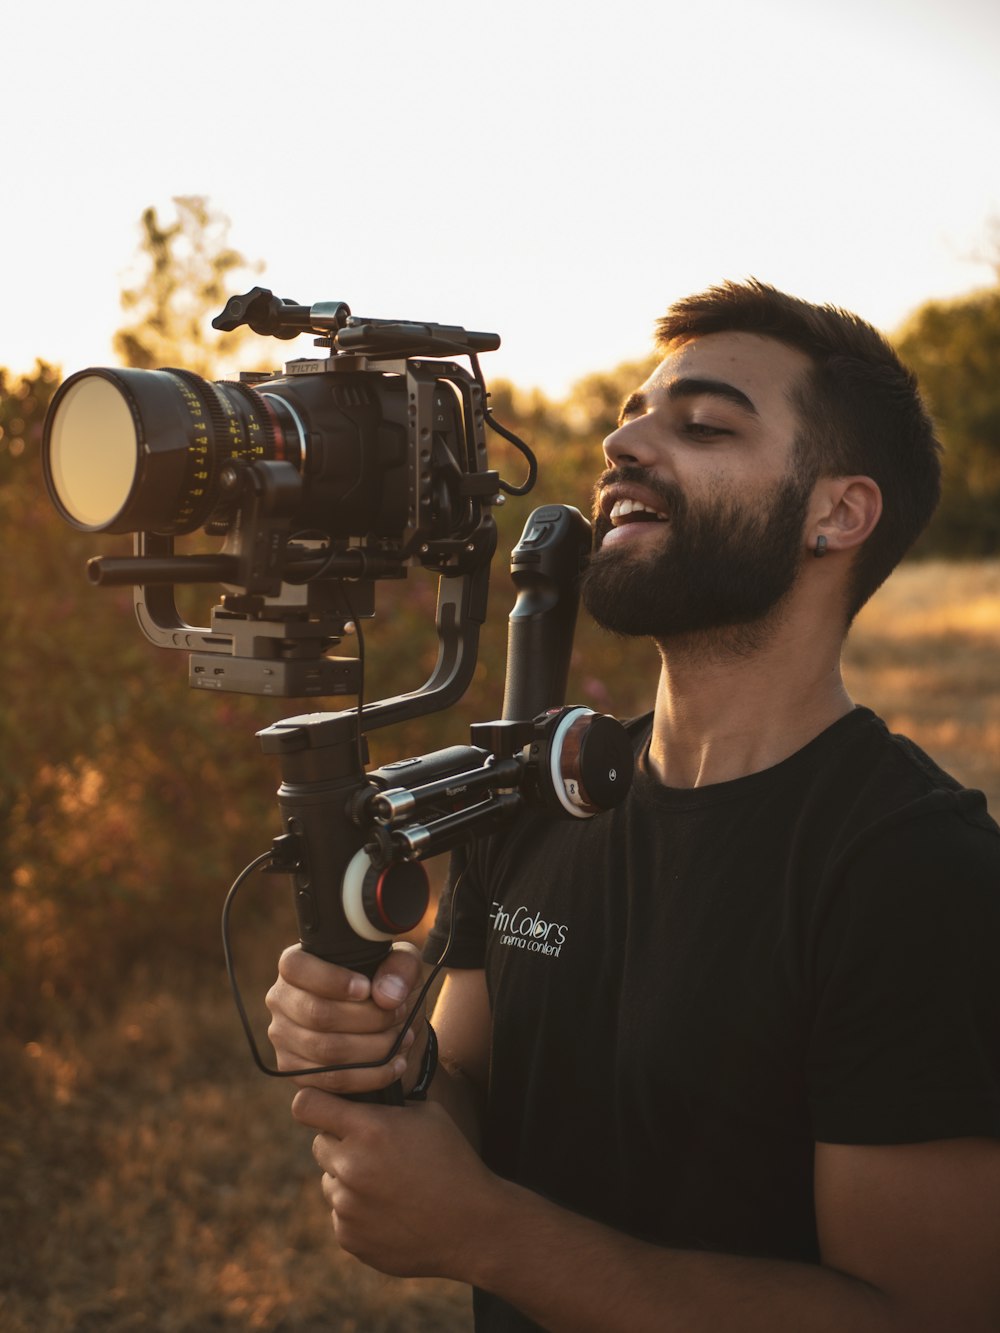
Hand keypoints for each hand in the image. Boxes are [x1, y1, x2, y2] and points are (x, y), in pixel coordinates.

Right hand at [265, 942, 425, 1095]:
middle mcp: (282, 1000)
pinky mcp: (296, 1072)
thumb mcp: (402, 963)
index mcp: (296, 965)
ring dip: (374, 1048)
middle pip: (318, 1014)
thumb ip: (400, 966)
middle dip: (368, 1018)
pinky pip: (332, 1080)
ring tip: (401, 1039)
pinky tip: (395, 1064)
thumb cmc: (387, 985)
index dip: (332, 980)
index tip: (366, 989)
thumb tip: (387, 995)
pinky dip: (371, 1075)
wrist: (388, 1026)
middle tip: (398, 1015)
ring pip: (326, 1051)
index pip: (296, 967)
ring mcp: (284, 1038)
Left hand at [293, 1087, 499, 1279]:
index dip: (313, 1102)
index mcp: (369, 1130)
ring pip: (330, 1181)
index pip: (307, 1105)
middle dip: (340, 1142)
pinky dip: (358, 1211)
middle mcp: (350, 1167)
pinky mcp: (348, 1237)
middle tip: (373, 1150)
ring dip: (349, 1179)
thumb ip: (386, 1104)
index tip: (322, 1106)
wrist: (471, 1226)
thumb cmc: (452, 1161)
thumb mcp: (427, 1114)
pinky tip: (391, 1210)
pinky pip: (340, 1213)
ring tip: (388, 1184)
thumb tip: (360, 1096)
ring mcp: (346, 1206)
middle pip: (319, 1143)